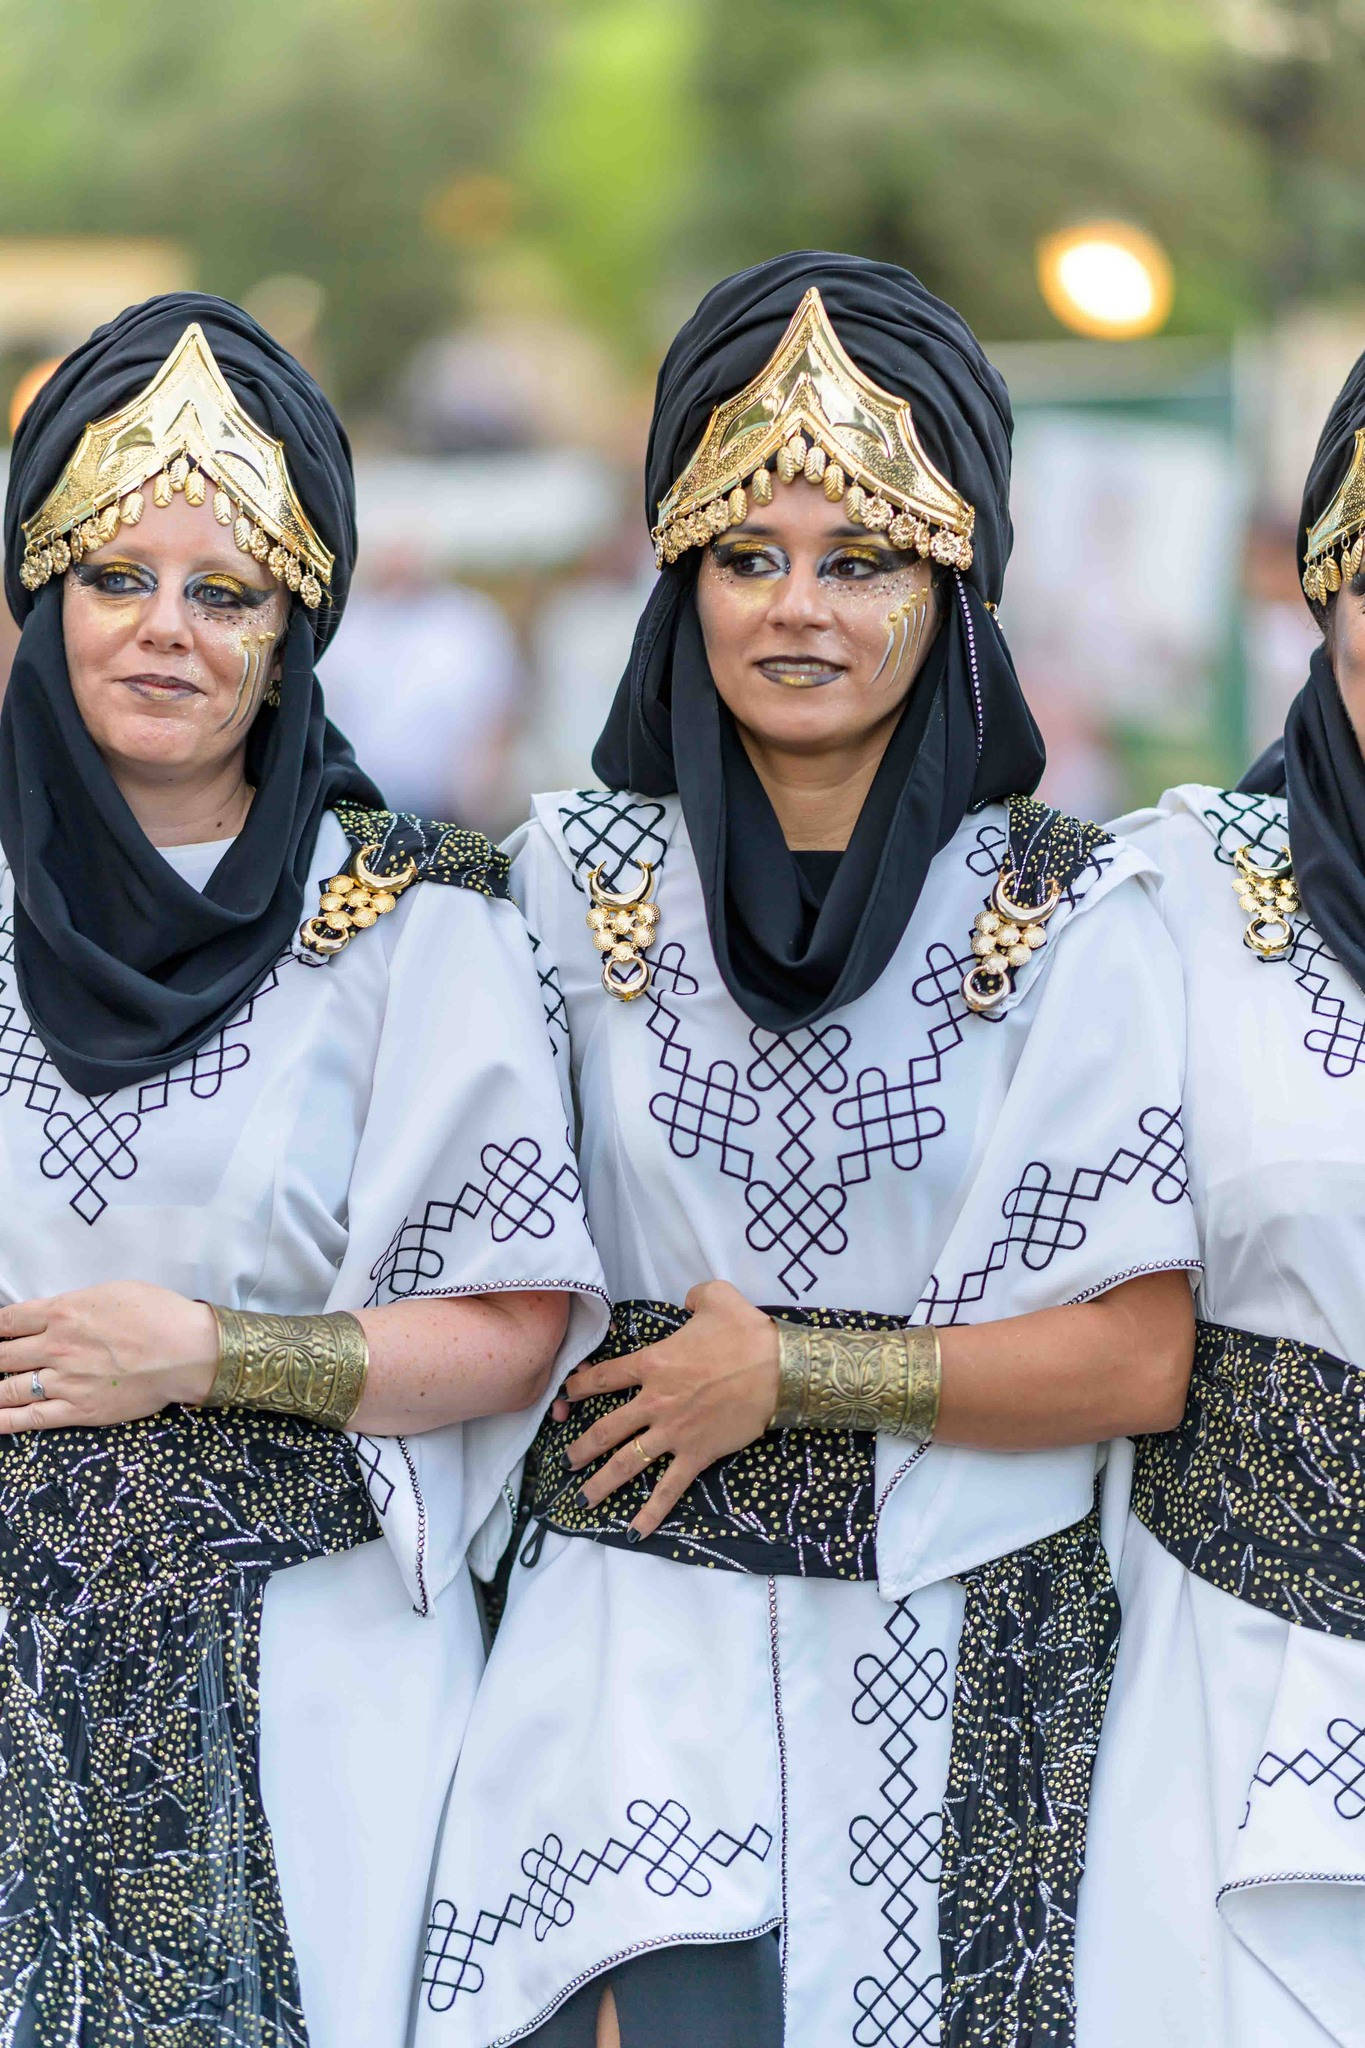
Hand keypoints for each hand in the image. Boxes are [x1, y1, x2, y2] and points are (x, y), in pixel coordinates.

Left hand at [0, 1283, 218, 1434]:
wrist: (187, 1350)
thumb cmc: (157, 1314)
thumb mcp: (109, 1292)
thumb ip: (74, 1304)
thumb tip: (54, 1314)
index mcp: (62, 1313)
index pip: (7, 1320)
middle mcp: (55, 1347)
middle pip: (1, 1354)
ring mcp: (64, 1381)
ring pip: (8, 1388)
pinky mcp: (78, 1410)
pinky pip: (30, 1418)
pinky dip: (4, 1420)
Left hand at [562, 1279, 778, 1539]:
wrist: (778, 1369)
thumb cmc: (746, 1333)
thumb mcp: (716, 1298)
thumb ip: (695, 1296)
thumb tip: (688, 1300)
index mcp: (653, 1362)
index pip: (605, 1377)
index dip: (580, 1386)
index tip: (565, 1396)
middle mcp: (654, 1401)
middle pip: (606, 1429)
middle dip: (581, 1447)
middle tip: (566, 1459)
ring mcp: (673, 1432)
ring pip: (626, 1462)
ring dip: (601, 1483)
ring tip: (583, 1499)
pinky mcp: (696, 1455)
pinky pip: (668, 1488)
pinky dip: (650, 1512)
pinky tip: (634, 1531)